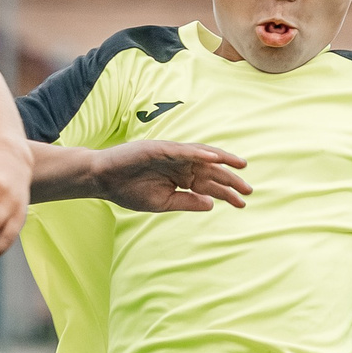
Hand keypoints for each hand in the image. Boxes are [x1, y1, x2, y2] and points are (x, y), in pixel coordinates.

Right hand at [86, 139, 250, 212]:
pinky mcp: (159, 148)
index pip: (209, 185)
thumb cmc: (128, 190)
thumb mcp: (162, 202)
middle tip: (249, 190)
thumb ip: (186, 202)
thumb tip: (211, 204)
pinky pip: (183, 150)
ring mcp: (171, 155)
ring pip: (202, 156)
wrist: (102, 180)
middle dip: (230, 179)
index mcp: (180, 178)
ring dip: (222, 159)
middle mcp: (180, 164)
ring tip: (240, 166)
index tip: (243, 203)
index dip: (226, 193)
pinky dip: (198, 153)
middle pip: (211, 170)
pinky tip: (213, 158)